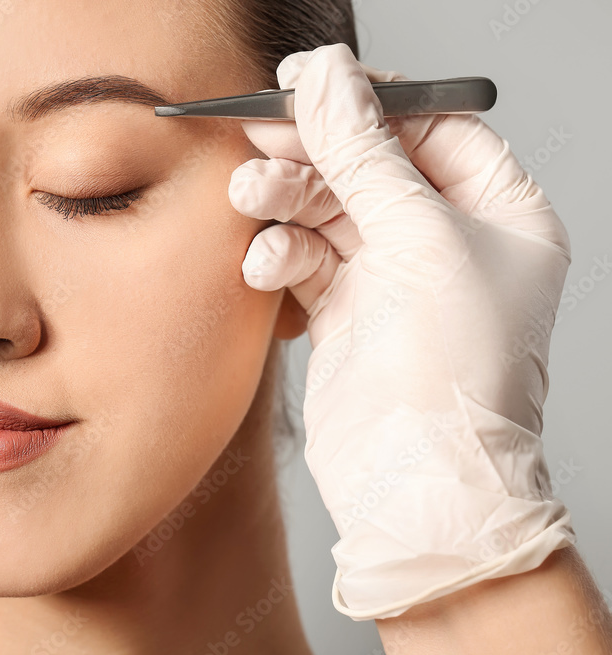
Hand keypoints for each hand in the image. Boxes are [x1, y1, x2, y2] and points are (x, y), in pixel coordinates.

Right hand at [229, 44, 574, 619]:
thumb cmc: (451, 374)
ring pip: (327, 209)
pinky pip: (304, 258)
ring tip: (249, 198)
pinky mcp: (346, 311)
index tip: (308, 83)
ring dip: (284, 199)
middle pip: (368, 164)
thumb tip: (325, 76)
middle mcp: (447, 241)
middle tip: (259, 133)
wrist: (414, 485)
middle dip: (313, 150)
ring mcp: (393, 277)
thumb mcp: (417, 239)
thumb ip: (363, 154)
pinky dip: (279, 254)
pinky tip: (266, 267)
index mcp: (498, 212)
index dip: (368, 101)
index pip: (430, 126)